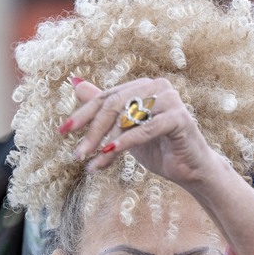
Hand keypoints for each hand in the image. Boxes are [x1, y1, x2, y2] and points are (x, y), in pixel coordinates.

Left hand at [62, 78, 217, 191]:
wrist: (191, 170)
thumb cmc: (159, 149)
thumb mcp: (125, 130)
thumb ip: (104, 108)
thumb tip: (75, 84)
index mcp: (143, 86)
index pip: (106, 97)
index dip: (82, 115)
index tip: (62, 133)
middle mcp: (156, 86)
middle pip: (113, 105)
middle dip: (91, 131)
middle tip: (77, 154)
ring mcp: (170, 100)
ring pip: (127, 118)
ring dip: (105, 142)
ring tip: (92, 163)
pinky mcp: (179, 118)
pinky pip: (145, 129)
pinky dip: (125, 142)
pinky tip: (109, 154)